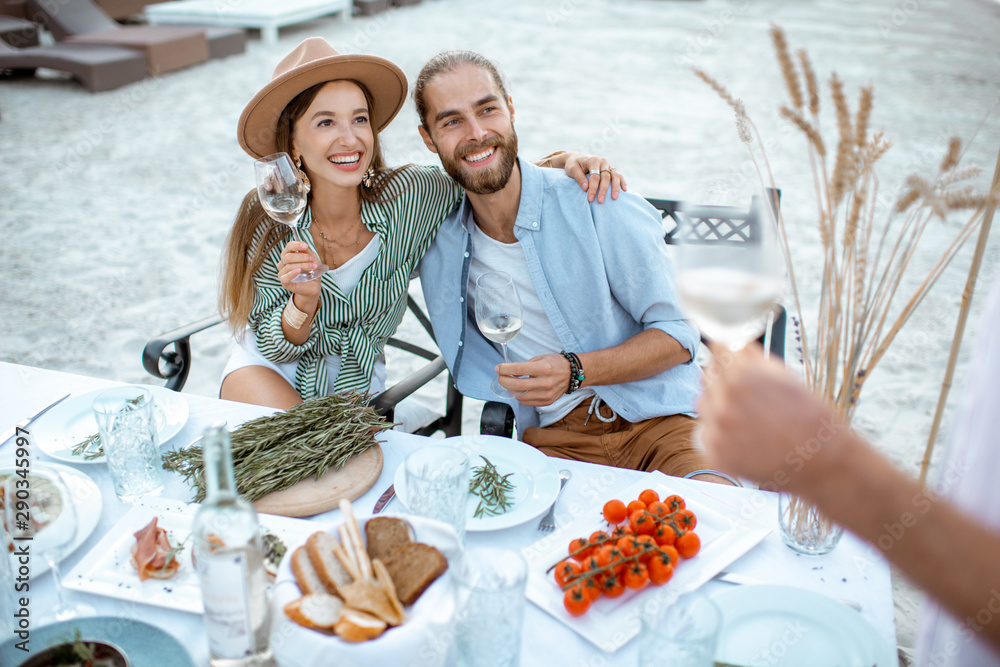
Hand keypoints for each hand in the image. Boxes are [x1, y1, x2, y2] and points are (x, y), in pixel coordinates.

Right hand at [277, 241, 321, 299]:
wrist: (313, 286)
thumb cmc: (311, 271)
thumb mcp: (313, 260)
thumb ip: (308, 253)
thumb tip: (304, 247)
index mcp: (289, 254)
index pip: (289, 247)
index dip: (296, 245)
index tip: (306, 245)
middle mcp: (283, 263)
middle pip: (287, 256)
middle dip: (302, 257)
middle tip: (312, 259)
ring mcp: (282, 273)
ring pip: (288, 266)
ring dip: (303, 265)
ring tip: (313, 267)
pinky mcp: (284, 282)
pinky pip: (285, 277)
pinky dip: (292, 273)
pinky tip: (299, 271)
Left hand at [495, 353, 571, 405]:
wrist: (572, 374)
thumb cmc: (555, 364)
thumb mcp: (540, 359)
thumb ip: (524, 366)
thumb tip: (509, 373)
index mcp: (543, 368)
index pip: (518, 369)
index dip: (504, 369)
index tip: (498, 368)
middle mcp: (545, 383)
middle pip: (516, 386)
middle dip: (504, 381)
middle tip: (500, 377)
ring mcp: (546, 394)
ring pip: (520, 396)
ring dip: (511, 390)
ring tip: (510, 383)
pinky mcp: (546, 401)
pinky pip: (527, 402)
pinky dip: (520, 396)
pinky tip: (520, 390)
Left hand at [561, 152, 627, 202]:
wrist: (577, 159)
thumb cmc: (574, 165)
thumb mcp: (572, 169)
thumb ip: (579, 177)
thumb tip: (585, 188)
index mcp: (593, 160)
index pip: (595, 176)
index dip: (593, 188)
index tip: (590, 199)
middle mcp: (602, 161)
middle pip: (606, 177)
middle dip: (603, 190)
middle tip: (600, 201)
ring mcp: (608, 165)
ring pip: (615, 175)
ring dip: (615, 187)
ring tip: (614, 198)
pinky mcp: (611, 169)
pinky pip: (619, 175)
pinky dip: (622, 182)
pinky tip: (624, 190)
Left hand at [698, 344, 849, 490]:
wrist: (821, 460)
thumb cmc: (808, 415)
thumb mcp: (784, 374)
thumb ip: (751, 356)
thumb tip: (730, 342)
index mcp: (740, 375)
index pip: (718, 350)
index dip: (728, 354)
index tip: (732, 359)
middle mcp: (724, 401)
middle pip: (707, 376)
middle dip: (724, 380)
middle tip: (748, 395)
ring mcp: (717, 429)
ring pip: (703, 404)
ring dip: (718, 405)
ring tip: (747, 417)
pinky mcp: (714, 453)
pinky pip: (705, 432)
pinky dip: (719, 432)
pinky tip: (742, 436)